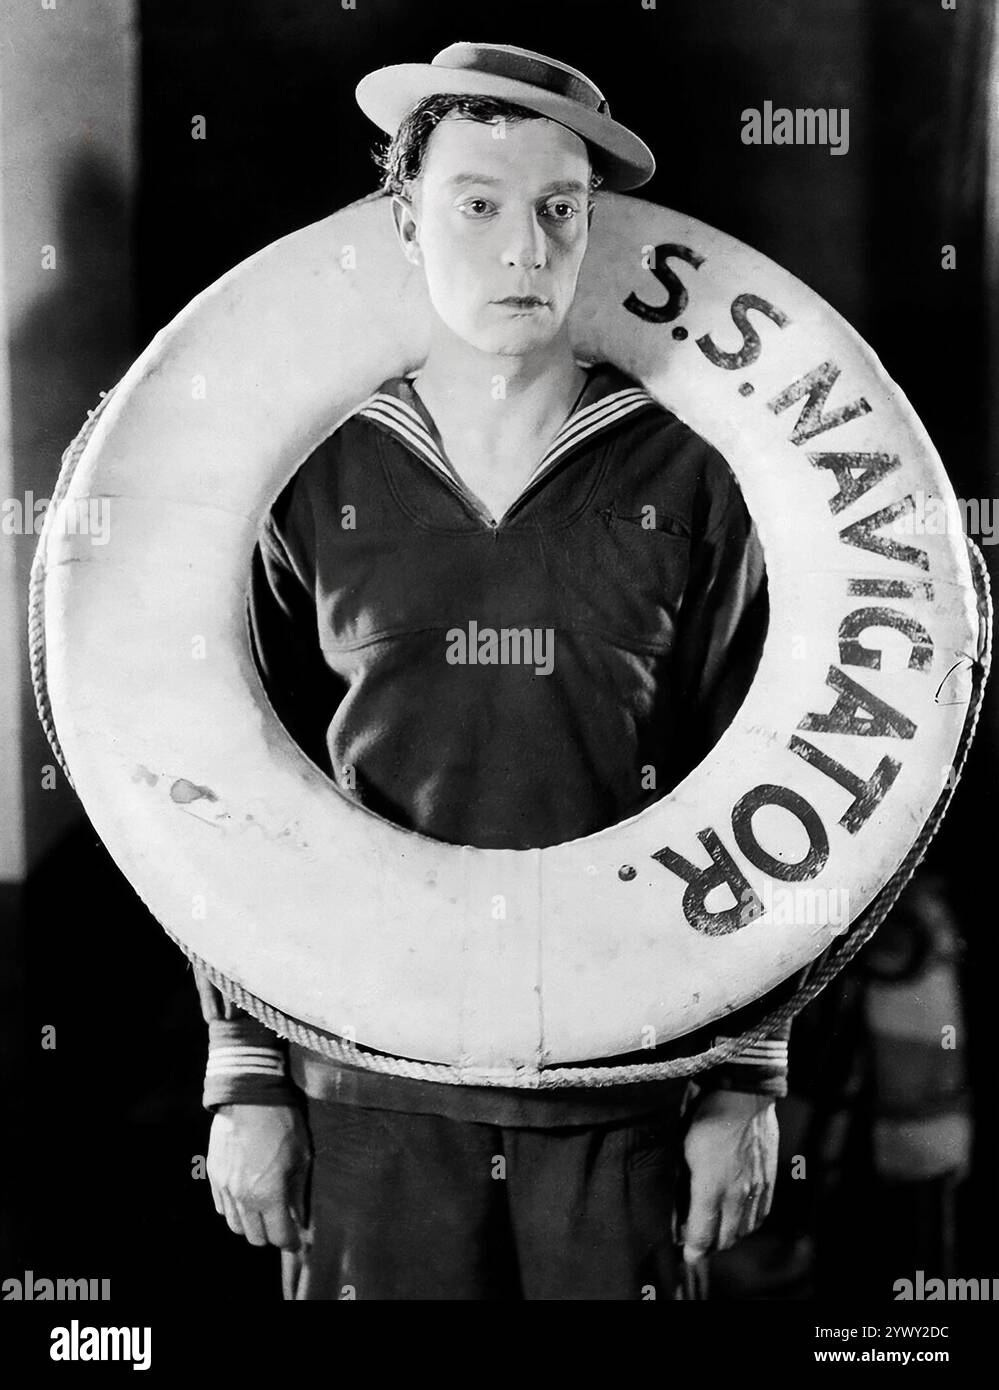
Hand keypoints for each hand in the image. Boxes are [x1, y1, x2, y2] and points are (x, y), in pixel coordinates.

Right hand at [207, 1104, 311, 1250]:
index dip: (291, 1241)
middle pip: (254, 1238)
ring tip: (262, 1210)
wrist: (248, 1096)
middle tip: (281, 1223)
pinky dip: (233, 1209)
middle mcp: (244, 1198)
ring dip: (250, 1224)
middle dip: (270, 1235)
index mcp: (269, 1194)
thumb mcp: (301, 1156)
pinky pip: (221, 1207)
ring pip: (235, 1226)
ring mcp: (225, 1187)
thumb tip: (299, 1214)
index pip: (279, 1236)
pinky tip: (244, 1196)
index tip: (297, 1238)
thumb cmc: (282, 1123)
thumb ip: (298, 1191)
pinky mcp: (213, 1175)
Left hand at [681, 1089, 777, 1264]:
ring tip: (719, 1228)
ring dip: (731, 1235)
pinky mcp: (769, 1181)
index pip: (702, 1236)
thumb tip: (682, 1208)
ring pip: (745, 1230)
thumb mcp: (684, 1151)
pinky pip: (762, 1215)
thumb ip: (684, 1185)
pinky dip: (750, 1223)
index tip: (687, 1255)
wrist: (743, 1098)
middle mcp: (736, 1195)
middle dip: (711, 1245)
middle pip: (726, 1239)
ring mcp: (756, 1189)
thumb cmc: (707, 1119)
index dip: (693, 1250)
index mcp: (710, 1189)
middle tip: (699, 1239)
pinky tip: (741, 1218)